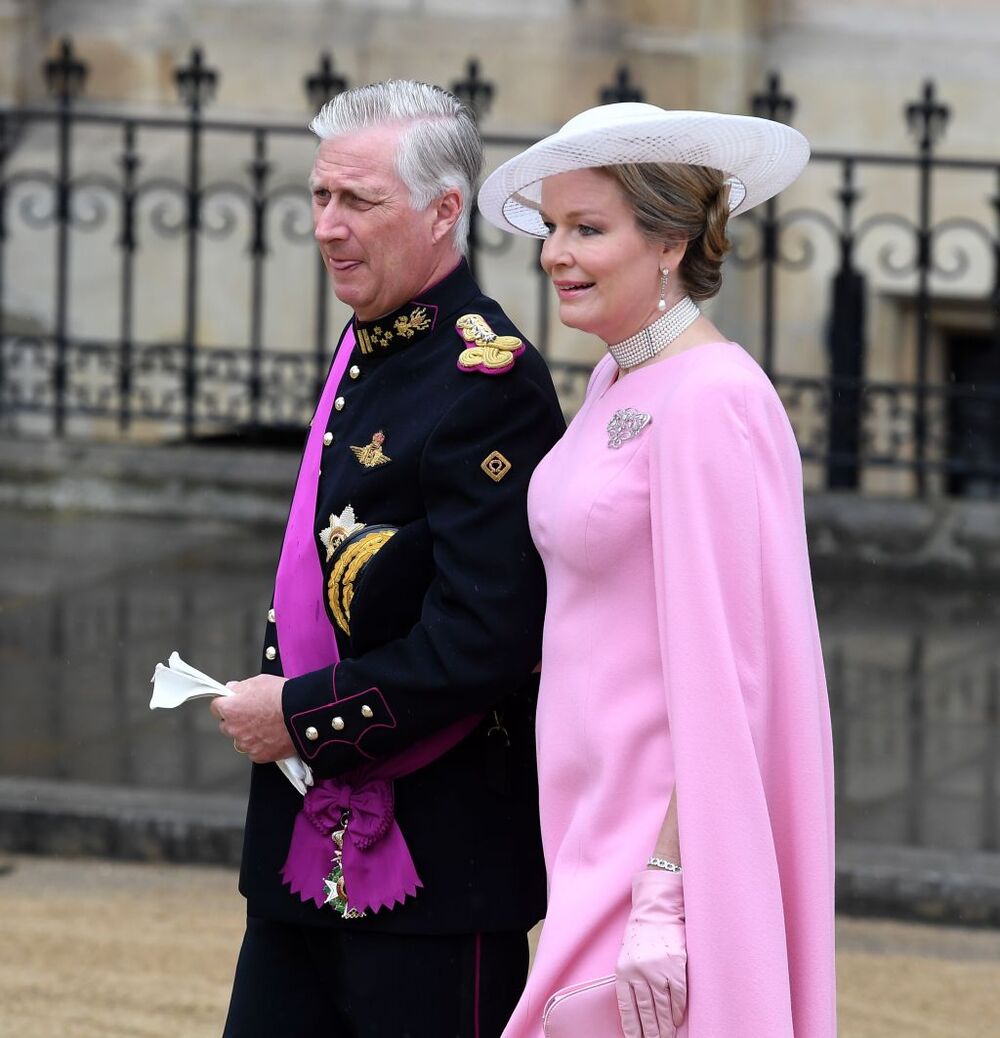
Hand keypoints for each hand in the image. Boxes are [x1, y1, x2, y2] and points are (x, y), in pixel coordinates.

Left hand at [209, 674, 294, 763]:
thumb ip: (241, 687)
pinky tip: (272, 735)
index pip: (216, 707)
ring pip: (241, 740)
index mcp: (231, 709)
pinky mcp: (259, 755)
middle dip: (236, 721)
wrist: (302, 714)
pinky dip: (261, 745)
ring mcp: (246, 744)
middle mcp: (234, 729)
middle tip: (254, 714)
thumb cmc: (282, 696)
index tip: (233, 703)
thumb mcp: (259, 681)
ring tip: (267, 725)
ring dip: (248, 734)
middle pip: (227, 726)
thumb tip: (232, 689)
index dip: (226, 703)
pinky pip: (254, 751)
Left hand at [615, 869, 686, 1037]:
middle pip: (647, 1011)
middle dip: (651, 1032)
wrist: (656, 910)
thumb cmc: (640, 935)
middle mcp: (639, 972)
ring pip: (662, 1006)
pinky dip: (678, 1009)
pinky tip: (677, 1019)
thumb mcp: (627, 956)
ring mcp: (658, 969)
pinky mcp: (675, 965)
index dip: (633, 1028)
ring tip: (667, 1037)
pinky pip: (677, 994)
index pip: (628, 1008)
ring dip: (665, 1025)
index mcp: (623, 971)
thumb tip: (637, 1012)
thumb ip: (630, 981)